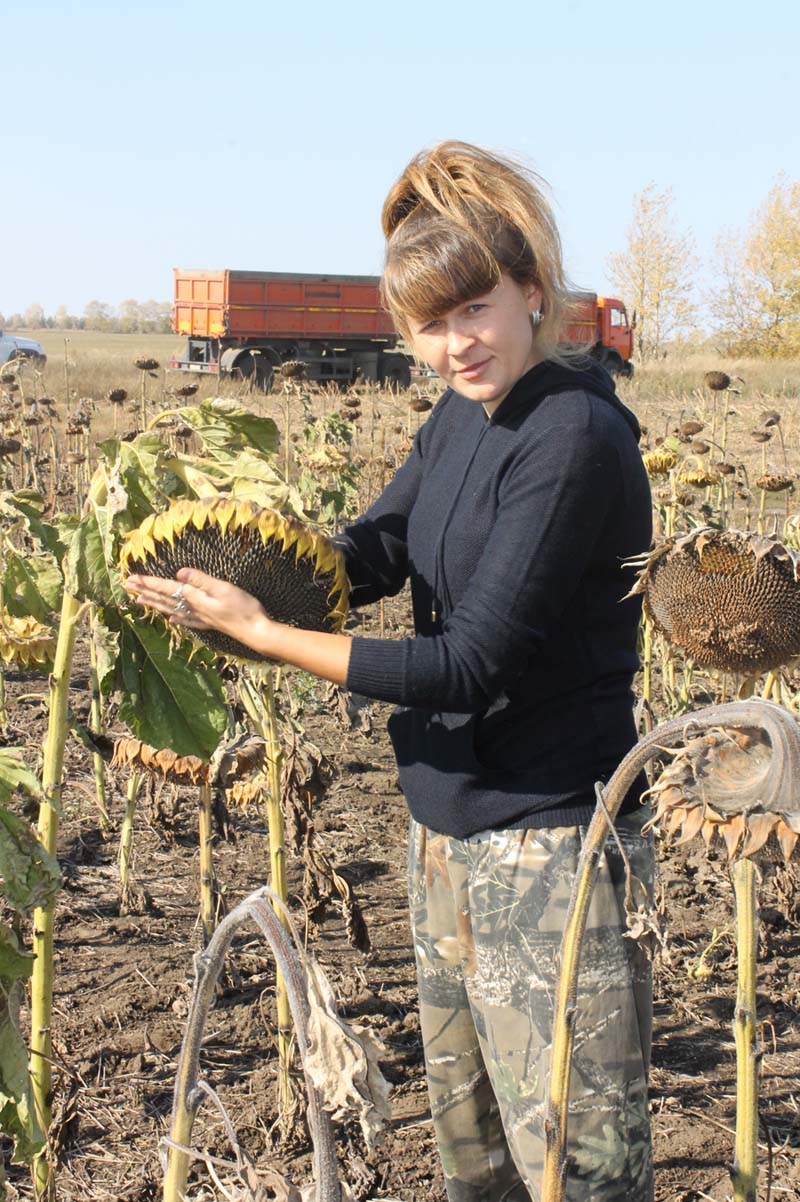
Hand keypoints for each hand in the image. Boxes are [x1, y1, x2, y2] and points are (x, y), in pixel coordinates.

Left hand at [123, 567, 268, 639]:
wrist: (257, 631)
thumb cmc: (243, 608)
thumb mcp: (223, 589)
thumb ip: (201, 581)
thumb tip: (178, 573)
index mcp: (195, 598)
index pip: (166, 588)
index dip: (148, 583)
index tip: (130, 579)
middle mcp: (194, 609)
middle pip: (164, 599)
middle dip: (145, 592)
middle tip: (126, 587)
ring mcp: (201, 617)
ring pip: (171, 609)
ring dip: (155, 604)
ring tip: (140, 600)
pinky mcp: (210, 623)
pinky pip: (187, 620)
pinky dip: (176, 618)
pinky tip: (171, 619)